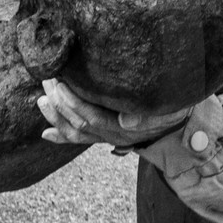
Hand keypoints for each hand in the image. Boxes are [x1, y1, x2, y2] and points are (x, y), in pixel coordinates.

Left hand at [36, 77, 193, 149]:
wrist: (181, 125)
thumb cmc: (174, 109)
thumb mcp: (168, 109)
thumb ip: (149, 113)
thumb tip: (127, 121)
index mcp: (125, 128)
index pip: (91, 117)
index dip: (72, 102)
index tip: (60, 82)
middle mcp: (113, 136)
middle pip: (78, 123)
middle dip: (59, 103)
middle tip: (47, 80)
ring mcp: (108, 138)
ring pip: (76, 133)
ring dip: (56, 117)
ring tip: (41, 100)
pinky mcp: (105, 137)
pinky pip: (81, 141)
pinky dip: (62, 137)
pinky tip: (45, 134)